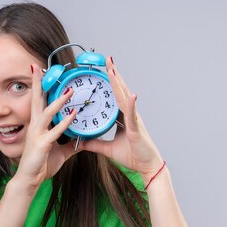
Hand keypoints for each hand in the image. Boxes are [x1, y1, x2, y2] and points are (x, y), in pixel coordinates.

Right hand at [14, 63, 81, 192]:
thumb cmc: (41, 165)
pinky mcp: (41, 144)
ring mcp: (37, 134)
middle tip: (38, 66)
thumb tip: (81, 141)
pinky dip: (64, 122)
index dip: (40, 87)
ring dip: (59, 100)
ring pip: (47, 112)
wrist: (29, 180)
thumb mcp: (59, 152)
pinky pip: (55, 131)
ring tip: (70, 90)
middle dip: (38, 83)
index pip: (39, 102)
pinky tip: (73, 114)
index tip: (42, 72)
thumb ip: (70, 145)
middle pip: (36, 100)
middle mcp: (35, 126)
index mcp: (38, 126)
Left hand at [78, 57, 163, 181]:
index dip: (110, 83)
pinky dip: (131, 104)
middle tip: (107, 60)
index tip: (104, 70)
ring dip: (119, 83)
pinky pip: (132, 115)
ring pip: (124, 98)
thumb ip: (94, 144)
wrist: (147, 167)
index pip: (115, 97)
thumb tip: (80, 142)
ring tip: (113, 69)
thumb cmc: (133, 156)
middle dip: (114, 75)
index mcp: (123, 118)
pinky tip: (130, 94)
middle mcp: (130, 115)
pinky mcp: (136, 130)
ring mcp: (134, 120)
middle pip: (120, 92)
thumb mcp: (108, 149)